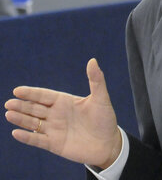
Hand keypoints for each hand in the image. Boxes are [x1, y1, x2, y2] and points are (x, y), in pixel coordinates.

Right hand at [5, 58, 120, 169]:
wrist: (109, 143)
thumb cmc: (105, 118)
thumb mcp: (101, 98)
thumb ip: (96, 80)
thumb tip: (92, 60)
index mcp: (64, 101)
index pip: (43, 95)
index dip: (31, 93)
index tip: (17, 90)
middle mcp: (56, 114)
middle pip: (35, 108)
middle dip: (22, 105)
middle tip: (8, 103)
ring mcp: (54, 129)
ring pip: (33, 123)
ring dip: (21, 119)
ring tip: (8, 114)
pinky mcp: (55, 144)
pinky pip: (37, 140)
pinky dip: (26, 137)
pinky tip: (16, 133)